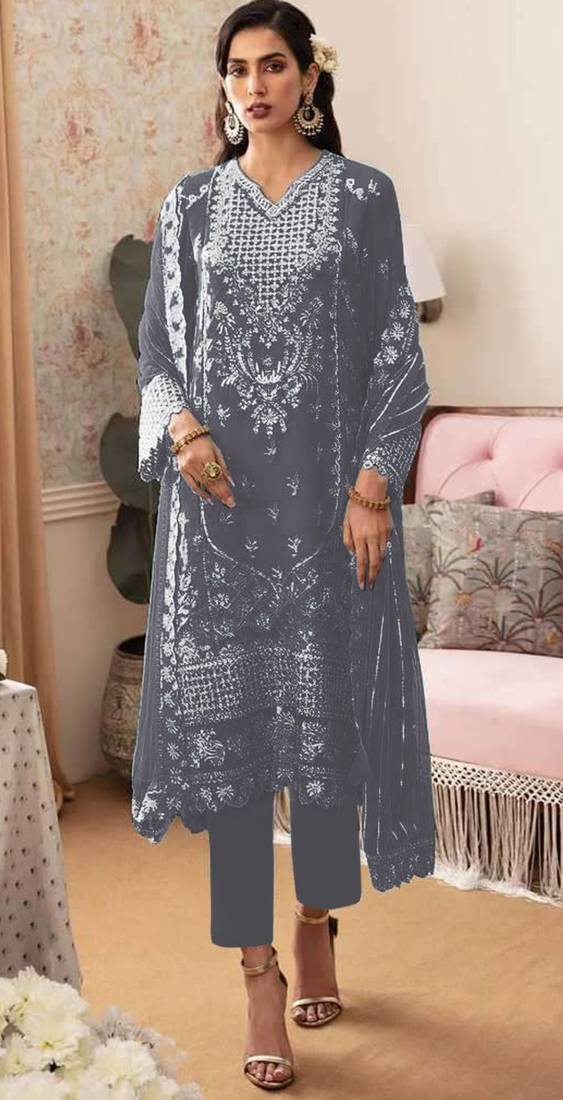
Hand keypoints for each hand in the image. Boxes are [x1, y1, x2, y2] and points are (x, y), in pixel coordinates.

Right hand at [168, 412, 234, 507]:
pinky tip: (208, 497)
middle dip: (221, 494)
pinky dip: (200, 492)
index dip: (225, 489)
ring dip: (213, 494)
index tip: (231, 499)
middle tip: (230, 503)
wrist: (184, 433)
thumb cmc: (202, 439)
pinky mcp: (182, 470)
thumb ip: (223, 467)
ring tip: (222, 501)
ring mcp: (187, 467)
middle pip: (211, 483)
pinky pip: (192, 485)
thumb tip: (230, 482)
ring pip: (202, 485)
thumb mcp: (216, 450)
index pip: (218, 477)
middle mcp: (195, 463)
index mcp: (206, 456)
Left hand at [342, 470, 392, 588]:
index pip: (361, 562)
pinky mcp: (389, 530)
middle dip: (373, 576)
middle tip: (371, 585)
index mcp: (360, 537)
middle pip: (375, 563)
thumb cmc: (355, 506)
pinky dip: (382, 553)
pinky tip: (379, 558)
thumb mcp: (346, 522)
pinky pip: (386, 545)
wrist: (372, 492)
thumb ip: (348, 539)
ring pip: (382, 556)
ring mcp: (382, 534)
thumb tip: (353, 553)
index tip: (362, 585)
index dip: (362, 575)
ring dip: (379, 567)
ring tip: (375, 574)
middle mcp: (372, 538)